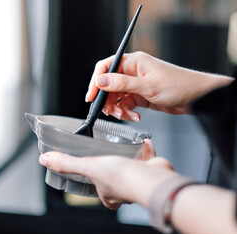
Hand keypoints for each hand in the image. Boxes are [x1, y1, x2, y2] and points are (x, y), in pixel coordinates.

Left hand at [39, 139, 174, 208]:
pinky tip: (142, 141)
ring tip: (122, 146)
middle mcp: (123, 189)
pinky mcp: (151, 170)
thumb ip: (67, 163)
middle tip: (106, 156)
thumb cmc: (122, 177)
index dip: (94, 182)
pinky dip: (145, 150)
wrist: (153, 178)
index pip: (98, 190)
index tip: (92, 171)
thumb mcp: (89, 167)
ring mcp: (138, 180)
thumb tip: (45, 160)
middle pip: (115, 178)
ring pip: (131, 168)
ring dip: (128, 157)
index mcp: (108, 194)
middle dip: (112, 167)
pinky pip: (147, 159)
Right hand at [86, 51, 233, 121]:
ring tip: (125, 115)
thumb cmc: (179, 85)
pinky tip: (135, 116)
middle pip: (109, 85)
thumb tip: (100, 81)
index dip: (96, 81)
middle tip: (109, 111)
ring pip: (116, 97)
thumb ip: (121, 84)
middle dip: (107, 100)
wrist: (197, 98)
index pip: (106, 67)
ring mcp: (136, 84)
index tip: (91, 96)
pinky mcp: (140, 95)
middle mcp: (133, 72)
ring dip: (117, 108)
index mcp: (133, 62)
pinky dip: (127, 112)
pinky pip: (126, 104)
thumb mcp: (147, 86)